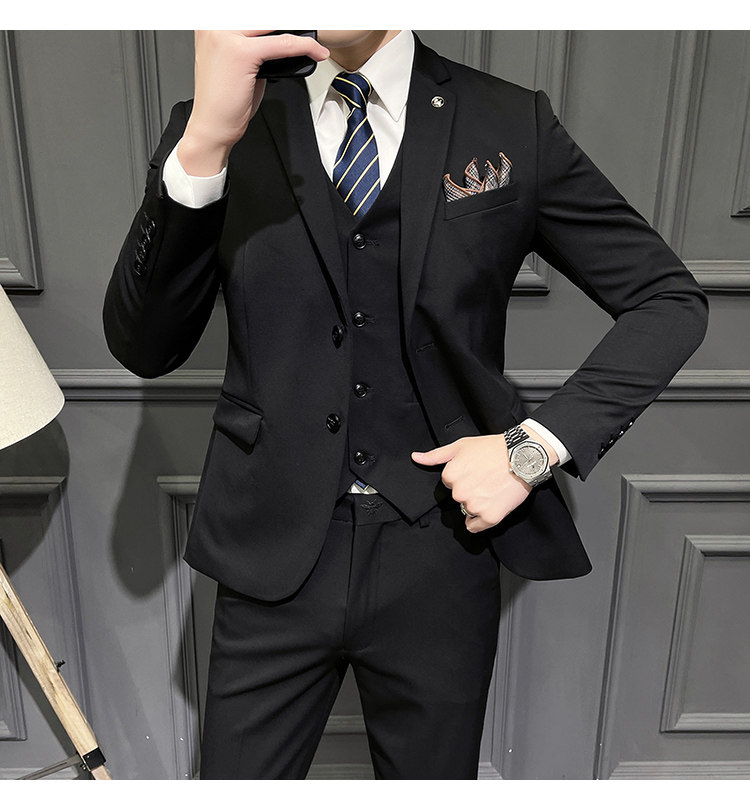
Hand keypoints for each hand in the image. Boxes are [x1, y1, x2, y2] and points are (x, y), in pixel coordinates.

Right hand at [178, 31, 329, 175]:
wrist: (212, 127)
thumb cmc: (224, 102)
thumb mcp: (240, 64)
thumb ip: (255, 45)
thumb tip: (279, 38)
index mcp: (210, 24)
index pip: (252, 13)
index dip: (277, 19)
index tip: (298, 22)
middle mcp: (214, 25)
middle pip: (263, 17)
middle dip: (291, 24)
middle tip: (310, 28)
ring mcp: (225, 36)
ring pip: (274, 26)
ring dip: (299, 33)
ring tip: (315, 42)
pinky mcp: (241, 53)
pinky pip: (282, 44)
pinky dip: (303, 47)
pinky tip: (316, 52)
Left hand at [411, 427, 556, 532]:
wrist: (523, 455)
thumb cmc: (493, 448)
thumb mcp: (461, 446)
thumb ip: (436, 455)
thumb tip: (415, 457)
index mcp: (450, 476)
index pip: (449, 482)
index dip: (463, 475)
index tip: (475, 470)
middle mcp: (460, 493)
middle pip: (458, 497)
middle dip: (469, 489)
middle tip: (485, 478)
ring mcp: (475, 506)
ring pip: (467, 510)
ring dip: (477, 503)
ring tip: (492, 488)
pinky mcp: (491, 516)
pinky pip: (475, 526)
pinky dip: (480, 520)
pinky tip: (490, 505)